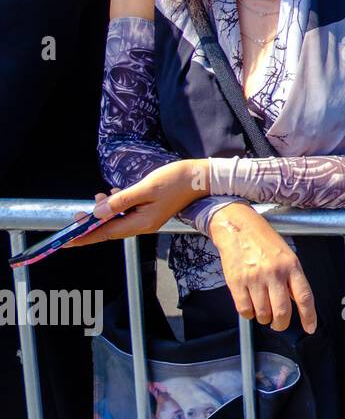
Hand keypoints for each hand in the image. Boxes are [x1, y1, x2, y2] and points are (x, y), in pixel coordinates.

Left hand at [65, 160, 208, 246]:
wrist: (201, 177)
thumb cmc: (176, 181)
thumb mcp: (145, 188)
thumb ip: (121, 200)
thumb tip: (98, 211)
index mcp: (142, 222)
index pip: (107, 233)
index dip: (86, 236)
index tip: (68, 241)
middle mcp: (144, 224)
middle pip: (111, 229)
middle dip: (92, 225)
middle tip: (75, 217)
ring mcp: (148, 218)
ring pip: (119, 220)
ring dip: (105, 213)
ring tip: (97, 197)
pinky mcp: (151, 210)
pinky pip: (128, 212)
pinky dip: (117, 206)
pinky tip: (113, 194)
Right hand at [209, 203, 316, 332]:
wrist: (239, 228)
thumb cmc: (264, 242)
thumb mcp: (287, 256)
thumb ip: (292, 278)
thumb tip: (297, 304)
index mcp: (291, 265)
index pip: (304, 297)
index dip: (309, 316)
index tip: (310, 328)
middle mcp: (274, 272)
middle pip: (282, 312)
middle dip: (281, 324)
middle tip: (279, 324)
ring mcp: (255, 278)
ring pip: (263, 314)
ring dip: (264, 319)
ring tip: (263, 310)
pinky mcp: (236, 282)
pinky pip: (244, 310)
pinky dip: (249, 314)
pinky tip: (250, 306)